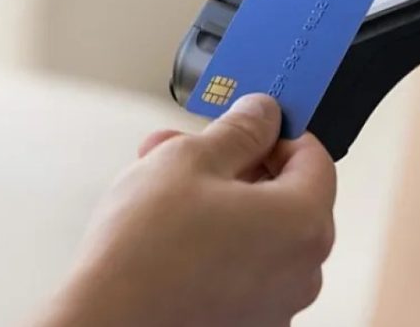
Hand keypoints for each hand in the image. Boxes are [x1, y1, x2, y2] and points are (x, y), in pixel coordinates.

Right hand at [35, 94, 335, 326]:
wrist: (104, 325)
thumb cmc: (144, 252)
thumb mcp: (190, 160)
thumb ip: (240, 129)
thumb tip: (263, 113)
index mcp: (303, 223)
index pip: (315, 157)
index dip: (278, 133)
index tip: (247, 127)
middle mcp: (302, 270)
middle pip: (286, 196)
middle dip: (237, 165)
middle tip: (190, 150)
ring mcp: (277, 304)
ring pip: (260, 232)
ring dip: (221, 201)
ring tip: (165, 188)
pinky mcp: (248, 324)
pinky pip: (245, 269)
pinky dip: (219, 243)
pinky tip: (172, 232)